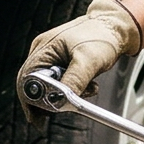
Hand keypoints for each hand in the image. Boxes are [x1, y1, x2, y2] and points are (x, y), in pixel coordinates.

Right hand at [17, 0, 140, 98]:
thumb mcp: (89, 60)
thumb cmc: (103, 36)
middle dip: (51, 99)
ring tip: (86, 88)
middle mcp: (43, 52)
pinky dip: (72, 88)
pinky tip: (86, 85)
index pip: (26, 81)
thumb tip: (60, 101)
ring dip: (65, 93)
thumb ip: (73, 81)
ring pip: (48, 86)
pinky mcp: (62, 62)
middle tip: (67, 107)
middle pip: (35, 85)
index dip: (32, 101)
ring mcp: (52, 57)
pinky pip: (60, 82)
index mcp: (44, 48)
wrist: (117, 27)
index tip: (42, 116)